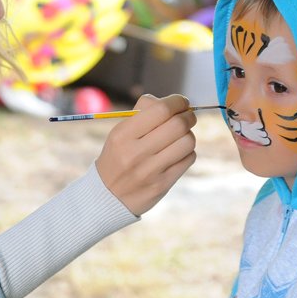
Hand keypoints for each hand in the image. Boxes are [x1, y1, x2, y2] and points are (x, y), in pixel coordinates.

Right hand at [96, 94, 196, 215]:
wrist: (107, 195)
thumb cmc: (118, 156)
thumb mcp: (119, 132)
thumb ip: (143, 113)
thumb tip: (173, 103)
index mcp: (123, 135)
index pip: (160, 110)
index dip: (177, 102)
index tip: (181, 102)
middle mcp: (135, 153)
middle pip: (178, 125)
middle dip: (188, 116)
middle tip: (187, 116)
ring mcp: (150, 171)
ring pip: (188, 142)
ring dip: (189, 135)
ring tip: (181, 136)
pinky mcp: (162, 185)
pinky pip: (188, 159)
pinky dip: (187, 152)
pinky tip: (177, 152)